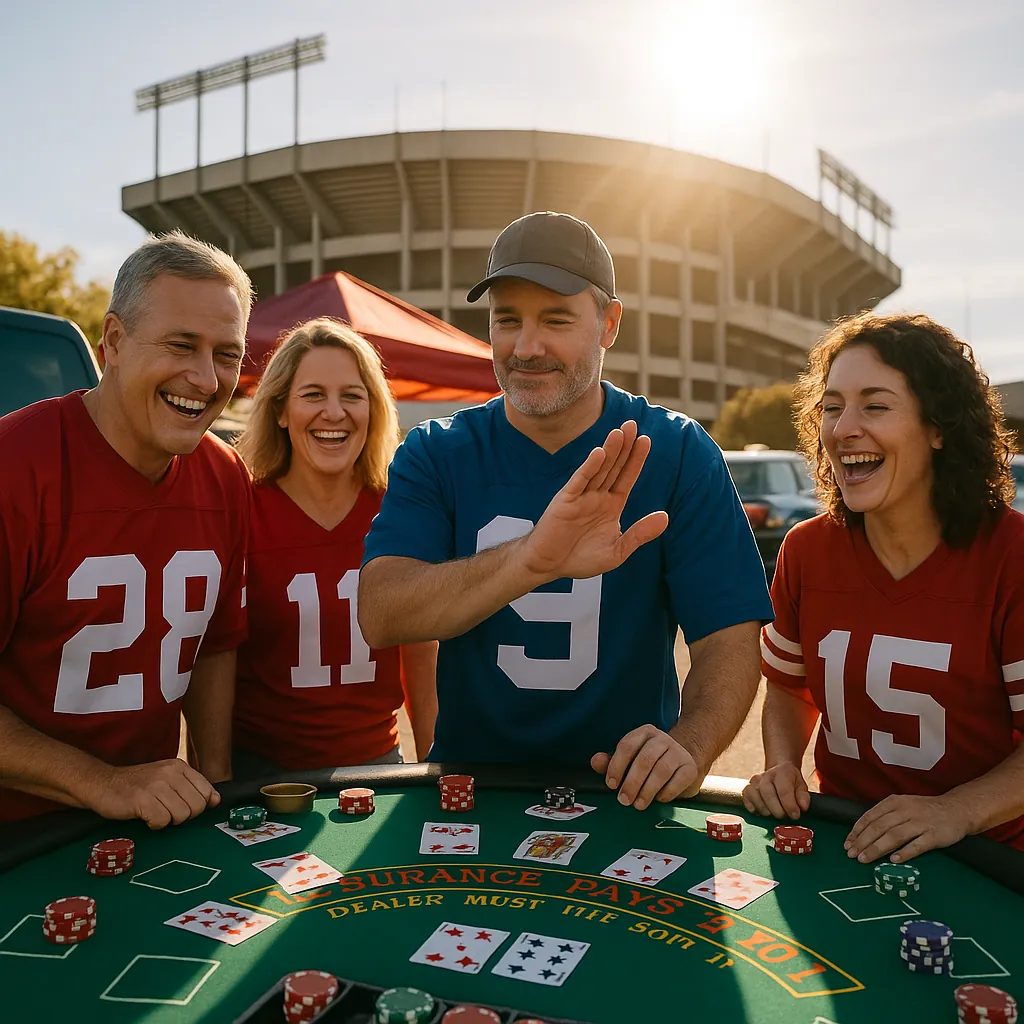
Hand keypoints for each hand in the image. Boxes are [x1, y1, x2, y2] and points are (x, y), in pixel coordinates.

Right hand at [88, 758, 220, 829]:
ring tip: (154, 813)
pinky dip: (154, 824)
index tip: (184, 807)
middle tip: (166, 812)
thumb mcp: (166, 778)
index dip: (199, 806)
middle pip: (197, 806)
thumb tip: (216, 800)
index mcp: (179, 767)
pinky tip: (145, 817)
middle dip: (184, 815)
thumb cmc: (136, 785)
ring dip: (168, 820)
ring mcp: (156, 785)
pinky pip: (162, 821)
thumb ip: (191, 787)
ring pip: (182, 815)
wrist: (102, 783)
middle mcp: (170, 773)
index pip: (207, 791)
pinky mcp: (142, 799)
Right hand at [521, 421, 668, 581]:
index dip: (636, 459)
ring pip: (598, 469)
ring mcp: (581, 496)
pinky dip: (589, 467)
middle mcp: (597, 496)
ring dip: (609, 450)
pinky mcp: (566, 501)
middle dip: (624, 446)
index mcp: (611, 506)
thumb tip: (665, 517)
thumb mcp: (618, 550)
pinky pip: (579, 481)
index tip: (646, 440)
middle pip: (614, 467)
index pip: (627, 477)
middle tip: (633, 424)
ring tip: (620, 432)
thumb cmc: (581, 559)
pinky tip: (600, 453)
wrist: (549, 566)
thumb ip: (640, 534)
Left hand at [591, 725, 699, 809]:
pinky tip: (658, 799)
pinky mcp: (690, 767)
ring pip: (661, 771)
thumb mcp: (630, 759)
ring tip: (638, 804)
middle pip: (644, 759)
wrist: (684, 759)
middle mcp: (662, 739)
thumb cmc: (650, 761)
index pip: (627, 745)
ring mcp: (678, 752)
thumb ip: (611, 761)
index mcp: (644, 733)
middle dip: (632, 782)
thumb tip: (595, 761)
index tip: (611, 784)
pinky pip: (677, 781)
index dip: (616, 765)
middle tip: (623, 800)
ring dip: (647, 791)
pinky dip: (666, 793)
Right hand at [742, 762, 810, 819]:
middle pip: (768, 795)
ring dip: (767, 811)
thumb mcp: (801, 786)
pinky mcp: (746, 790)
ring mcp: (754, 782)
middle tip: (785, 816)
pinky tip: (764, 811)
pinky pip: (747, 803)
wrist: (777, 772)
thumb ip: (803, 797)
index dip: (790, 806)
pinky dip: (755, 810)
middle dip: (778, 811)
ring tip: (775, 813)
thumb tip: (802, 807)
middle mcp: (766, 775)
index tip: (795, 816)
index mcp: (782, 772)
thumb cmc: (790, 782)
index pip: (784, 790)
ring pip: (757, 800)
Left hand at [844, 792, 972, 863]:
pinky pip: (917, 845)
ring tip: (865, 859)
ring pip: (894, 836)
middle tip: (852, 855)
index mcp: (894, 802)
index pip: (870, 817)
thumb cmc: (924, 810)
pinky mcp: (934, 835)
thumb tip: (862, 833)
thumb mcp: (902, 806)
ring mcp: (920, 823)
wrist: (957, 809)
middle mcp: (905, 811)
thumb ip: (884, 817)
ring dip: (877, 848)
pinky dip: (904, 853)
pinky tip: (893, 861)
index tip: (847, 843)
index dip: (857, 831)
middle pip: (879, 827)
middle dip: (863, 842)